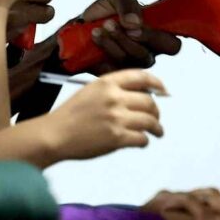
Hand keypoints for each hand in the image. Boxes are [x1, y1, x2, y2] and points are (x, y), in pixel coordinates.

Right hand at [44, 69, 167, 160]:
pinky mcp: (117, 137)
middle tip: (156, 118)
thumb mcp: (89, 91)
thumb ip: (112, 90)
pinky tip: (141, 142)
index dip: (157, 83)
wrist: (55, 134)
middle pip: (149, 102)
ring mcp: (117, 118)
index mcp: (106, 82)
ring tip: (157, 132)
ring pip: (150, 121)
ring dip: (157, 128)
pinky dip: (145, 141)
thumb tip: (138, 96)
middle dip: (156, 112)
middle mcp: (114, 97)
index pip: (141, 77)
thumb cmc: (70, 115)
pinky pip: (142, 138)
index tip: (164, 91)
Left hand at [77, 0, 181, 74]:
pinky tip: (95, 35)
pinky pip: (113, 67)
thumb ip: (128, 3)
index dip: (158, 39)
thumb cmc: (106, 11)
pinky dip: (103, 48)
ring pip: (129, 60)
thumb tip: (134, 22)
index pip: (172, 46)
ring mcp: (130, 65)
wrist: (79, 25)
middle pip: (148, 56)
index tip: (136, 26)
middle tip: (112, 23)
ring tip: (101, 26)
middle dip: (128, 39)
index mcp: (155, 36)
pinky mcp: (113, 72)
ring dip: (113, 40)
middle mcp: (147, 53)